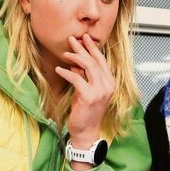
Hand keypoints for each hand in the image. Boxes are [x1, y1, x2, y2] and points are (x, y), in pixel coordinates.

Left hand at [57, 34, 114, 148]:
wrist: (86, 131)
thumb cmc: (86, 112)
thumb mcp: (86, 91)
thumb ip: (85, 78)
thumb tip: (77, 65)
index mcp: (110, 83)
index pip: (102, 61)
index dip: (93, 48)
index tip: (85, 38)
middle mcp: (108, 86)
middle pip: (95, 61)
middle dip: (83, 48)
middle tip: (73, 39)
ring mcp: (100, 91)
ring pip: (88, 67)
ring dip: (75, 57)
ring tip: (65, 54)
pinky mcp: (89, 96)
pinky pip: (77, 78)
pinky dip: (67, 72)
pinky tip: (59, 69)